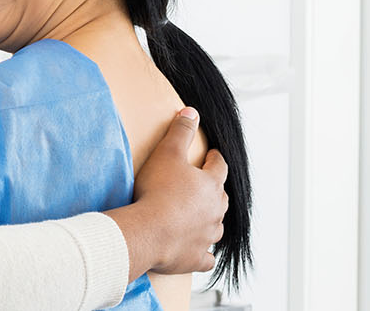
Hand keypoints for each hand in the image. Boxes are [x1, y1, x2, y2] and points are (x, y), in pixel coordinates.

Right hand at [105, 108, 227, 279]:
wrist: (148, 231)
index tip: (212, 156)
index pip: (218, 167)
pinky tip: (200, 252)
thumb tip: (192, 111)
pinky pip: (206, 257)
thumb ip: (181, 131)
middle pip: (220, 199)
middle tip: (204, 187)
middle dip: (214, 192)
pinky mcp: (196, 258)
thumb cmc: (157, 192)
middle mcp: (215, 211)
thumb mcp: (167, 153)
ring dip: (209, 222)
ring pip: (216, 227)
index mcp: (210, 185)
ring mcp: (207, 236)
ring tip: (200, 218)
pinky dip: (204, 254)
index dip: (214, 160)